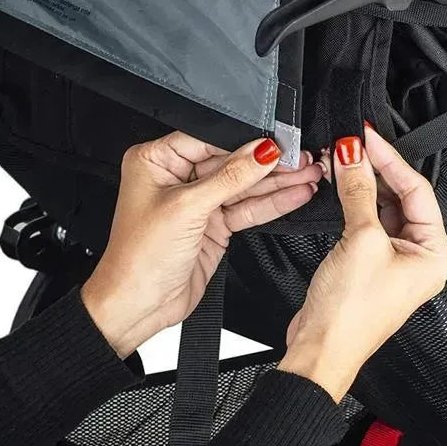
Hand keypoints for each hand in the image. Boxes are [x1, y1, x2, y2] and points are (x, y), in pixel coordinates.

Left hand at [82, 132, 321, 356]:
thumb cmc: (138, 257)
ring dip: (278, 182)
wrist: (139, 306)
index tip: (278, 142)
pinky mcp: (214, 225)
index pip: (210, 139)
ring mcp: (198, 203)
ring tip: (308, 174)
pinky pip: (248, 208)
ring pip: (245, 186)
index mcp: (157, 161)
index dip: (245, 141)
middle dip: (269, 163)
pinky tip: (295, 194)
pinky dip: (273, 203)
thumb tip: (262, 152)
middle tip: (301, 158)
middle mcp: (177, 178)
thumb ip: (230, 177)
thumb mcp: (188, 207)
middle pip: (232, 162)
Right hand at [278, 125, 446, 401]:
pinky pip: (368, 222)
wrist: (321, 349)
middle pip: (402, 197)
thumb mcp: (360, 240)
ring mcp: (395, 260)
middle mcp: (420, 256)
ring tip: (342, 158)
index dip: (390, 159)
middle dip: (376, 169)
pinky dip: (354, 202)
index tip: (367, 136)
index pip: (417, 190)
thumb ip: (358, 191)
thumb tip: (353, 155)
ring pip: (384, 207)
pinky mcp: (371, 263)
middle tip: (352, 143)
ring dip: (363, 183)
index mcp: (435, 253)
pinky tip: (341, 184)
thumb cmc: (350, 314)